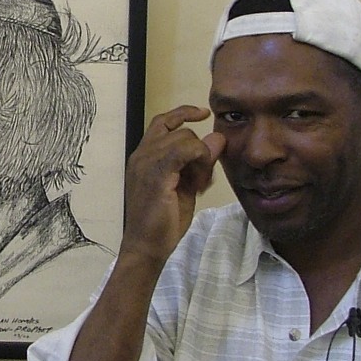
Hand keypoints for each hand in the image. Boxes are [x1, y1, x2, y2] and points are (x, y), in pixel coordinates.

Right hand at [61, 105, 223, 360]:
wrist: (146, 248)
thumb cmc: (163, 223)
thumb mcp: (186, 187)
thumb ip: (199, 163)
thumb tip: (218, 138)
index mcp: (144, 156)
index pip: (163, 121)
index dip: (183, 112)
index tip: (203, 113)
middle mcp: (142, 154)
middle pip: (180, 131)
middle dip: (200, 150)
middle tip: (203, 179)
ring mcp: (146, 162)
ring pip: (186, 138)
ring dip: (201, 159)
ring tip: (200, 185)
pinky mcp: (156, 174)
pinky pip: (184, 149)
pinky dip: (198, 159)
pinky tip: (199, 181)